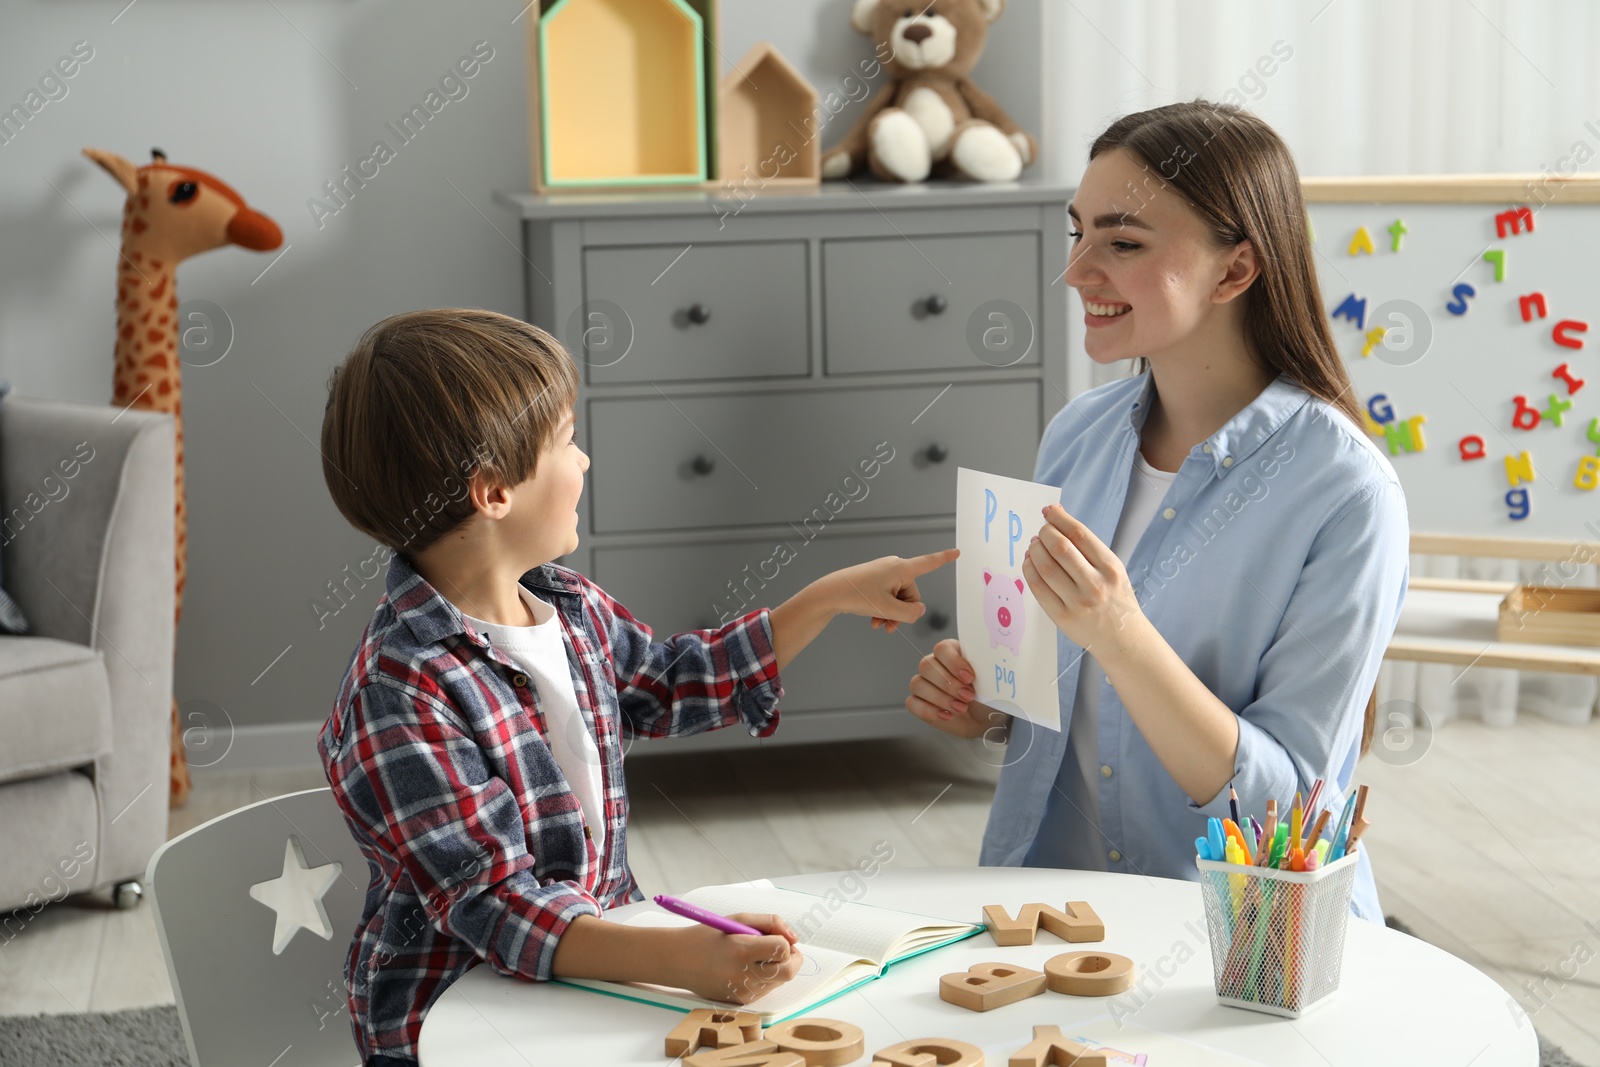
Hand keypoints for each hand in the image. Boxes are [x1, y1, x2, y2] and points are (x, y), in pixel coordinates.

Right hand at [674, 913, 803, 1004]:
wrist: (679, 961)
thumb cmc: (709, 936)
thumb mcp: (738, 919)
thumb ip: (770, 923)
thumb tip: (794, 938)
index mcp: (741, 950)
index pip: (782, 949)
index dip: (786, 941)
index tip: (778, 936)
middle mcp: (743, 974)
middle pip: (788, 971)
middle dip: (792, 958)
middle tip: (781, 948)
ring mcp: (742, 992)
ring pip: (780, 981)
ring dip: (778, 967)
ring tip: (757, 956)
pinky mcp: (741, 1001)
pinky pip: (767, 989)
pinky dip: (766, 978)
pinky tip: (748, 968)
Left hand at [826, 548, 958, 634]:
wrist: (829, 594)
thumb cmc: (856, 595)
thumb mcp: (887, 609)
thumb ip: (910, 613)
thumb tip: (919, 611)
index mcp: (901, 568)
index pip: (929, 563)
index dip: (945, 559)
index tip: (958, 552)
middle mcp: (895, 567)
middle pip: (912, 594)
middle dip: (902, 612)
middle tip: (887, 624)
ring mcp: (884, 574)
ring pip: (899, 599)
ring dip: (891, 614)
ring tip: (878, 625)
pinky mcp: (875, 581)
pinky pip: (888, 597)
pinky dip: (884, 610)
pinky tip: (874, 621)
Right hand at [905, 638, 1011, 739]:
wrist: (986, 721)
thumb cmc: (989, 698)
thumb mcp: (992, 682)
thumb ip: (985, 670)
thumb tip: (986, 665)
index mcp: (953, 653)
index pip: (942, 648)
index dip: (953, 662)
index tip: (970, 677)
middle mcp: (936, 665)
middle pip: (927, 665)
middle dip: (948, 684)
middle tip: (968, 696)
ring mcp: (924, 683)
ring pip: (918, 684)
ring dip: (940, 698)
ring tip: (961, 708)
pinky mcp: (919, 702)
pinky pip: (912, 703)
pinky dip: (930, 711)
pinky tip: (947, 716)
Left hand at [1023, 504, 1141, 651]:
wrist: (1122, 639)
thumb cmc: (1116, 599)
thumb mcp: (1113, 570)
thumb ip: (1088, 547)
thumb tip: (1058, 517)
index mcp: (1111, 568)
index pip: (1079, 534)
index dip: (1059, 519)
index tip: (1049, 511)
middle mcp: (1095, 585)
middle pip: (1060, 548)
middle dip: (1045, 533)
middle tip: (1041, 531)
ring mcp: (1078, 602)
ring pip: (1046, 567)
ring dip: (1034, 550)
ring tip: (1034, 545)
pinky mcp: (1062, 617)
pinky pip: (1038, 588)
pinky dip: (1029, 570)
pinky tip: (1029, 562)